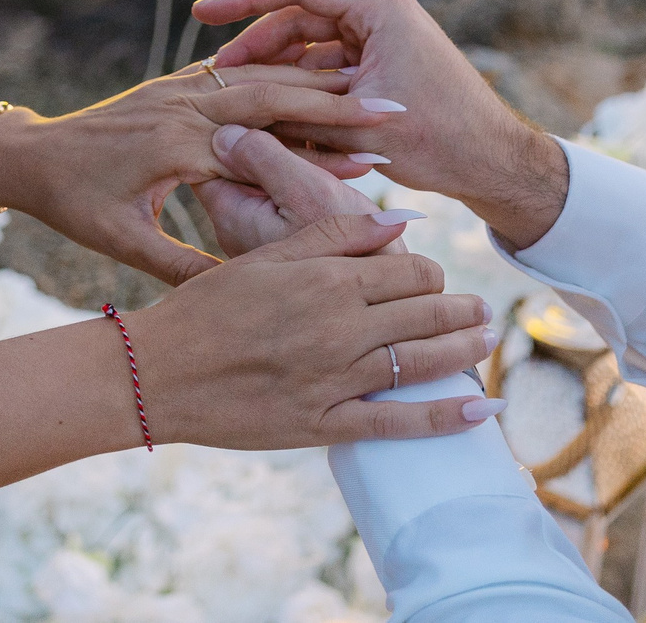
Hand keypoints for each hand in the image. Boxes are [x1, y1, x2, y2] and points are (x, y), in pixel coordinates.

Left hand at [0, 61, 402, 284]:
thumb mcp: (121, 242)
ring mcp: (178, 87)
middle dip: (336, 100)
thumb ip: (181, 266)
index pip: (261, 145)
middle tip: (394, 108)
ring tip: (372, 87)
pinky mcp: (176, 83)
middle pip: (273, 94)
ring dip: (316, 79)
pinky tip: (319, 77)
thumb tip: (239, 299)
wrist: (28, 154)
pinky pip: (238, 73)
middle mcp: (180, 104)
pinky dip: (281, 74)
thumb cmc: (71, 203)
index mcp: (172, 144)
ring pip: (260, 76)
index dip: (319, 156)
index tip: (372, 164)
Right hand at [123, 210, 501, 447]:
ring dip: (464, 351)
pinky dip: (444, 417)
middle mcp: (342, 327)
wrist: (159, 372)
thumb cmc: (206, 308)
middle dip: (461, 311)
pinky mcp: (326, 424)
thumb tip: (399, 220)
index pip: (408, 269)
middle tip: (484, 311)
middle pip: (426, 312)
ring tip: (486, 342)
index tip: (436, 278)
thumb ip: (334, 236)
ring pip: (422, 361)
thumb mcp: (266, 257)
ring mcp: (337, 379)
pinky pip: (398, 423)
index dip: (432, 272)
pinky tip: (479, 410)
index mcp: (328, 279)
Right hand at [194, 0, 568, 249]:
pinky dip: (303, 86)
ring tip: (239, 97)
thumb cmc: (439, 138)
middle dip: (255, 44)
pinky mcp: (382, 65)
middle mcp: (379, 14)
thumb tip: (236, 121)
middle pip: (298, 17)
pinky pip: (329, 66)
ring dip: (278, 69)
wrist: (494, 163)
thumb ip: (298, 112)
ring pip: (311, 45)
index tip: (203, 13)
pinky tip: (274, 112)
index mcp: (378, 8)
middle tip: (216, 72)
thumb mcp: (360, 123)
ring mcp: (381, 38)